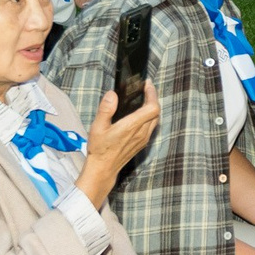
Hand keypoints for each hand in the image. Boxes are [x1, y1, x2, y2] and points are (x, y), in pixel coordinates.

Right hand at [77, 89, 160, 207]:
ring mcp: (143, 139)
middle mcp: (141, 133)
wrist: (103, 169)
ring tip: (143, 99)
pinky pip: (151, 127)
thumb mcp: (98, 127)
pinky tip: (140, 114)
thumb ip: (106, 109)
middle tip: (145, 89)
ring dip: (152, 108)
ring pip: (155, 120)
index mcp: (132, 126)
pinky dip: (149, 117)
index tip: (147, 85)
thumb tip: (112, 94)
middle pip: (156, 112)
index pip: (152, 107)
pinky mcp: (141, 144)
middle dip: (152, 98)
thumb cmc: (99, 149)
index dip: (152, 94)